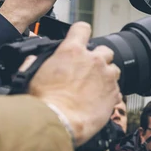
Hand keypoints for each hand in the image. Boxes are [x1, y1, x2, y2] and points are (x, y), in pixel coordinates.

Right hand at [28, 21, 120, 145]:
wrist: (58, 121)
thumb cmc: (44, 101)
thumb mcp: (33, 75)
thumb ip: (36, 61)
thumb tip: (33, 58)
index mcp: (72, 51)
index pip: (82, 29)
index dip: (81, 33)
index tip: (81, 39)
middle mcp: (93, 60)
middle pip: (105, 50)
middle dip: (98, 58)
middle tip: (88, 71)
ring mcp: (106, 76)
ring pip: (114, 69)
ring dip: (106, 76)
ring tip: (94, 88)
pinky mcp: (114, 93)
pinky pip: (117, 90)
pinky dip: (109, 94)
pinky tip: (98, 102)